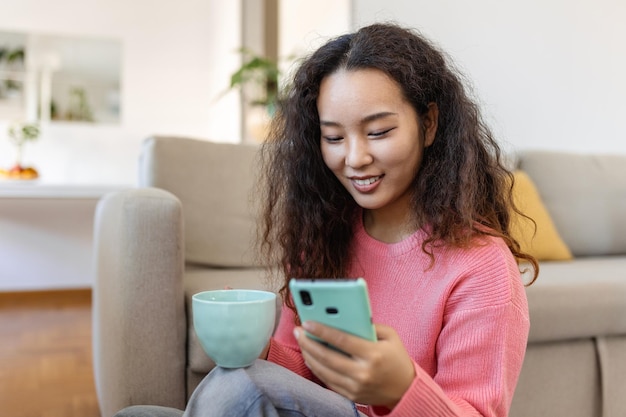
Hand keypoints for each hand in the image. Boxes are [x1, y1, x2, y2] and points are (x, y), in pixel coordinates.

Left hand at [294, 321, 414, 408]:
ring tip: (302, 341)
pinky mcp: (351, 395)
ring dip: (309, 355)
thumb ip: (369, 325)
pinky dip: (316, 368)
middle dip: (309, 342)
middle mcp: (363, 372)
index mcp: (373, 354)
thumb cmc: (396, 358)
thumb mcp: (390, 336)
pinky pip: (328, 381)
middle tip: (298, 331)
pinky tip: (310, 357)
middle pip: (327, 356)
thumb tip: (343, 317)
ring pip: (324, 370)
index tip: (308, 322)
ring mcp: (355, 386)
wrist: (406, 389)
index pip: (341, 340)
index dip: (322, 331)